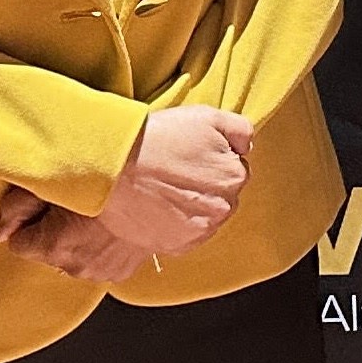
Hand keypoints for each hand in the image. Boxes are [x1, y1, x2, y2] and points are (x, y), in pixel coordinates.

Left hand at [0, 182, 157, 282]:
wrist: (169, 180)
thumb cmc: (112, 173)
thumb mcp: (52, 179)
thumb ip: (16, 207)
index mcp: (53, 247)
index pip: (21, 241)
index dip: (30, 217)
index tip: (46, 200)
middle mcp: (77, 266)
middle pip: (50, 249)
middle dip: (57, 229)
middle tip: (75, 200)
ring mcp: (106, 270)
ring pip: (79, 254)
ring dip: (84, 237)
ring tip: (101, 208)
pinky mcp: (129, 267)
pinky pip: (105, 257)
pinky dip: (108, 242)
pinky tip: (118, 221)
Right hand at [95, 105, 256, 254]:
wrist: (115, 166)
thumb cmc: (159, 138)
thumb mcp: (207, 117)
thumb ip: (240, 130)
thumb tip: (247, 148)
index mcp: (235, 176)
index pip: (234, 170)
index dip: (211, 161)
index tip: (189, 157)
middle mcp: (224, 207)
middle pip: (222, 196)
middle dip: (204, 185)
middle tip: (174, 173)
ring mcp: (200, 230)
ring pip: (205, 217)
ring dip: (192, 207)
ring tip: (164, 190)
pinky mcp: (177, 245)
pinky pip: (186, 236)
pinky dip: (176, 224)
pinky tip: (159, 207)